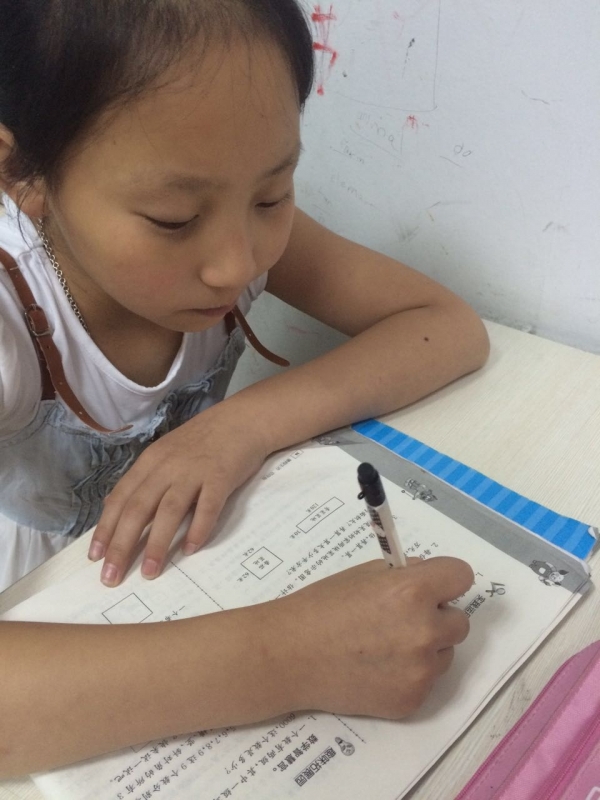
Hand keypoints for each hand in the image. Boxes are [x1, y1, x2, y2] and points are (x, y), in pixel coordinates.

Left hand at [88, 403, 268, 585]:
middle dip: (122, 545)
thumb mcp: (163, 454)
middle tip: (112, 576)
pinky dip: (198, 528)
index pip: (121, 499)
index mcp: (150, 462)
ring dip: (157, 544)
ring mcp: (194, 472)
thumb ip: (141, 480)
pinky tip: (191, 549)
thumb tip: (111, 508)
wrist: (242, 419)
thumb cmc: (202, 441)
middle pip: (138, 508)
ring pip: (169, 511)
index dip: (106, 528)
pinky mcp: (221, 477)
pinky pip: (208, 507)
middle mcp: (167, 467)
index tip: (94, 557)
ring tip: (149, 572)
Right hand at [271, 557, 472, 718]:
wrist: (290, 656)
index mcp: (413, 591)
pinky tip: (376, 670)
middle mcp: (425, 631)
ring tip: (384, 647)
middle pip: (459, 621)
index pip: (461, 576)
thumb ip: (404, 575)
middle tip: (402, 618)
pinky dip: (408, 675)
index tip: (433, 586)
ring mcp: (421, 671)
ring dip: (426, 648)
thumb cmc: (322, 606)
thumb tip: (429, 576)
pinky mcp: (412, 701)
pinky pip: (425, 682)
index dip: (446, 579)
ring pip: (444, 654)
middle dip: (437, 617)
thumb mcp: (364, 574)